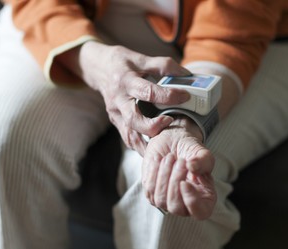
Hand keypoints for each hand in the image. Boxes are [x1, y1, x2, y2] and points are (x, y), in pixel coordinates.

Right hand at [63, 41, 190, 154]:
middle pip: (134, 120)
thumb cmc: (123, 63)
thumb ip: (164, 66)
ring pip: (130, 135)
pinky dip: (141, 146)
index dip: (168, 96)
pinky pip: (128, 138)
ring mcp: (116, 113)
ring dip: (147, 144)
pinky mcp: (116, 122)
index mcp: (126, 81)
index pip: (148, 92)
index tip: (185, 96)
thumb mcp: (142, 59)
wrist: (99, 68)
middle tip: (170, 122)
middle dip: (154, 126)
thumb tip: (187, 75)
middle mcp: (119, 100)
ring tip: (165, 146)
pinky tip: (154, 150)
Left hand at [142, 117, 216, 219]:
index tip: (185, 182)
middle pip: (176, 207)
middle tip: (181, 160)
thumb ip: (203, 161)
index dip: (192, 201)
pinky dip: (153, 171)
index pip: (200, 213)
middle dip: (175, 181)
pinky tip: (158, 158)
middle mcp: (185, 205)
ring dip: (164, 175)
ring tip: (170, 157)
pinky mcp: (152, 194)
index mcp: (204, 199)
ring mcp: (167, 201)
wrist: (172, 142)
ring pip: (160, 200)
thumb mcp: (202, 153)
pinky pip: (149, 190)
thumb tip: (192, 167)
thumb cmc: (191, 151)